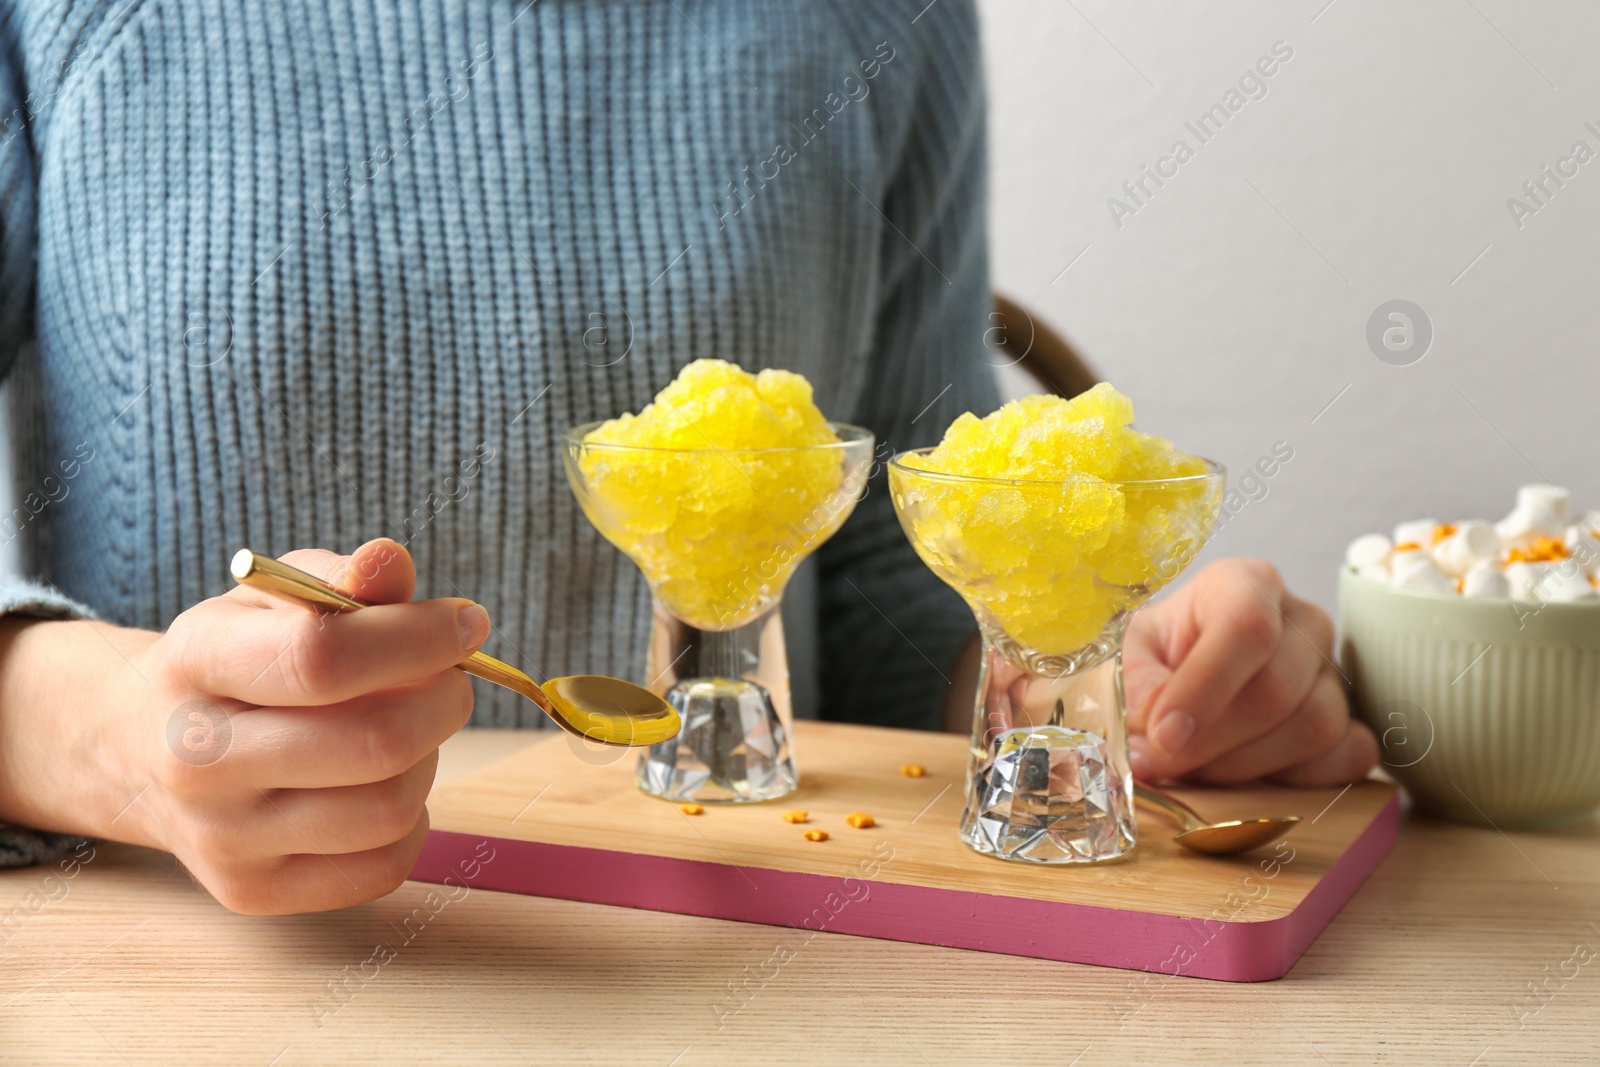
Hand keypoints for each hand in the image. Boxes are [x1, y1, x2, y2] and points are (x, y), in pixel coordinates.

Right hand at [15, 538, 486, 913]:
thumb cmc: (237, 659)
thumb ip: (341, 578)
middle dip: (443, 700)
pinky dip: (410, 820)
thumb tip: (389, 563)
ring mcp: (222, 837)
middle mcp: (197, 759)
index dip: (418, 638)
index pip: (322, 656)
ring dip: (429, 759)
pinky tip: (383, 784)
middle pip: (373, 741)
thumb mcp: (275, 599)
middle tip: (451, 679)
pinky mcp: (253, 892)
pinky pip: (383, 866)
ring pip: (389, 808)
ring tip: (410, 728)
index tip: (467, 623)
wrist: (142, 751)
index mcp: (196, 662)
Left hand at [1122, 558, 1376, 785]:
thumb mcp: (1129, 655)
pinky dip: (1299, 779)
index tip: (1163, 735)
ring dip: (1246, 766)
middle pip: (1276, 689)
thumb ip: (1138, 685)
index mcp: (1244, 584)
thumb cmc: (1157, 656)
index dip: (1204, 688)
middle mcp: (1302, 619)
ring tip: (1198, 766)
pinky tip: (1251, 777)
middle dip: (1213, 741)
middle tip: (1165, 762)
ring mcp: (1335, 670)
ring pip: (1315, 727)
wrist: (1184, 677)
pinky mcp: (1355, 718)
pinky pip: (1351, 755)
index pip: (1246, 627)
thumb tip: (1159, 729)